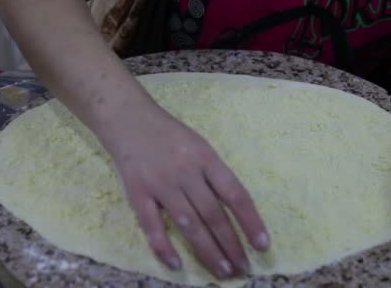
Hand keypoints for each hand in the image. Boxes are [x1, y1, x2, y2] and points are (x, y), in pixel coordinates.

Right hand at [109, 104, 269, 277]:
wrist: (128, 118)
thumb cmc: (169, 134)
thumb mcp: (200, 145)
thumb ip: (215, 174)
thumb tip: (237, 209)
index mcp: (206, 158)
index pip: (235, 195)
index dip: (250, 221)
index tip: (262, 245)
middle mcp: (186, 172)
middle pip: (213, 214)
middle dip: (231, 245)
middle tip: (244, 269)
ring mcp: (161, 184)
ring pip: (188, 224)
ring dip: (207, 250)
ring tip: (222, 271)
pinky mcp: (137, 192)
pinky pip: (151, 225)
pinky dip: (163, 246)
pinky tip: (177, 265)